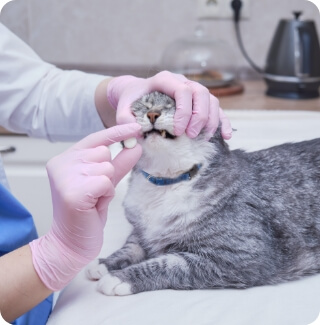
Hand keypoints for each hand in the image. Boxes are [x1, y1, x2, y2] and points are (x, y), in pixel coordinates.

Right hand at [29, 123, 141, 290]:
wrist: (71, 243)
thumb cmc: (86, 213)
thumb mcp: (104, 183)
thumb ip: (118, 164)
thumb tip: (136, 146)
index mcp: (65, 159)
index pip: (95, 139)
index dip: (117, 133)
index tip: (136, 126)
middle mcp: (61, 164)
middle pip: (103, 152)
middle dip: (107, 173)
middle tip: (94, 192)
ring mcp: (64, 177)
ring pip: (106, 167)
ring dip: (106, 185)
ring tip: (93, 200)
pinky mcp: (72, 192)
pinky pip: (106, 181)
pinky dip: (106, 194)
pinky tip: (93, 206)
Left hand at [107, 71, 231, 138]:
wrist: (137, 93)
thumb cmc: (132, 100)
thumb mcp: (123, 107)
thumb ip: (123, 119)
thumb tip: (134, 132)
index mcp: (165, 80)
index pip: (182, 90)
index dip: (185, 111)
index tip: (179, 131)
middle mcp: (182, 82)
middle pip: (201, 93)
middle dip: (199, 117)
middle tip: (190, 136)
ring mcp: (192, 91)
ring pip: (211, 100)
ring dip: (211, 120)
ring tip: (203, 138)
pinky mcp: (198, 102)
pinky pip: (216, 108)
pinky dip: (222, 121)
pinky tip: (225, 135)